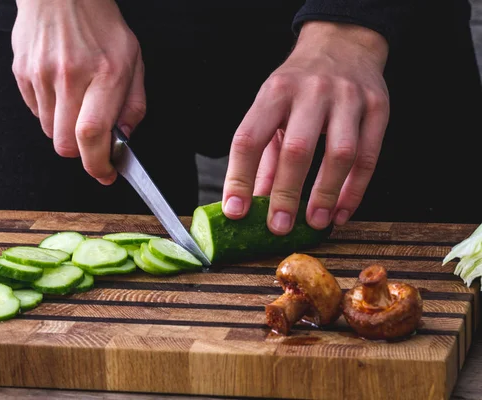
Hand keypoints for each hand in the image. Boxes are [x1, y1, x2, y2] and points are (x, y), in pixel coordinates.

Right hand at [11, 0, 145, 184]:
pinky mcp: (22, 73)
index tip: (104, 173)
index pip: (92, 134)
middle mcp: (69, 76)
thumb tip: (125, 138)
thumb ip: (133, 103)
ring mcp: (41, 75)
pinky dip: (50, 113)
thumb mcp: (133, 59)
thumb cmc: (101, 25)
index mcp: (105, 73)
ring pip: (49, 133)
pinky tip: (61, 90)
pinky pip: (36, 113)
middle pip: (65, 144)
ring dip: (65, 131)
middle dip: (82, 152)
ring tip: (77, 102)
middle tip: (93, 140)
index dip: (97, 163)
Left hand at [222, 21, 389, 233]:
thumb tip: (251, 202)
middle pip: (297, 149)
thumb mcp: (271, 108)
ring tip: (315, 223)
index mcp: (274, 93)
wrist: (342, 42)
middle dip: (286, 194)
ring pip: (340, 154)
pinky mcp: (378, 107)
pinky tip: (342, 211)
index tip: (235, 211)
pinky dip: (355, 189)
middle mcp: (311, 92)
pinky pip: (369, 156)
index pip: (249, 138)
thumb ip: (263, 156)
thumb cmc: (298, 85)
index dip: (239, 178)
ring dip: (326, 194)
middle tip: (279, 227)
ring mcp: (348, 98)